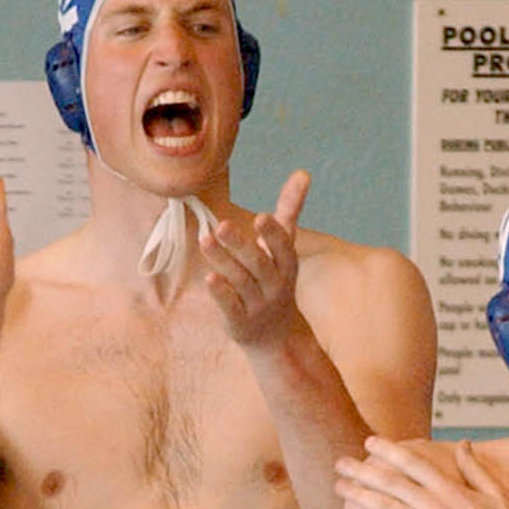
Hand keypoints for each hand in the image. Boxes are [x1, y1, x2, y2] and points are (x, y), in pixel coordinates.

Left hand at [201, 169, 309, 345]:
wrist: (276, 336)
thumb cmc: (275, 279)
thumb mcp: (284, 249)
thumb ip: (289, 211)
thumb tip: (303, 172)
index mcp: (286, 266)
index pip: (283, 248)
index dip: (273, 235)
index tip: (262, 217)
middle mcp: (274, 286)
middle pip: (258, 264)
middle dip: (241, 245)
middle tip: (222, 224)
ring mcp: (257, 305)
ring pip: (240, 282)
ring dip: (223, 261)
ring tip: (205, 240)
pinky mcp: (239, 323)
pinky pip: (231, 307)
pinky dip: (221, 293)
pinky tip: (209, 277)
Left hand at [335, 436, 508, 508]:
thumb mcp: (492, 491)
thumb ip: (473, 467)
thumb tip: (463, 442)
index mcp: (449, 488)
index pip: (412, 463)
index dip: (389, 450)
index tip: (369, 442)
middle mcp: (433, 505)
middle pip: (390, 482)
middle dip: (362, 470)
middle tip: (340, 462)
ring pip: (384, 506)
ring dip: (358, 494)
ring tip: (338, 486)